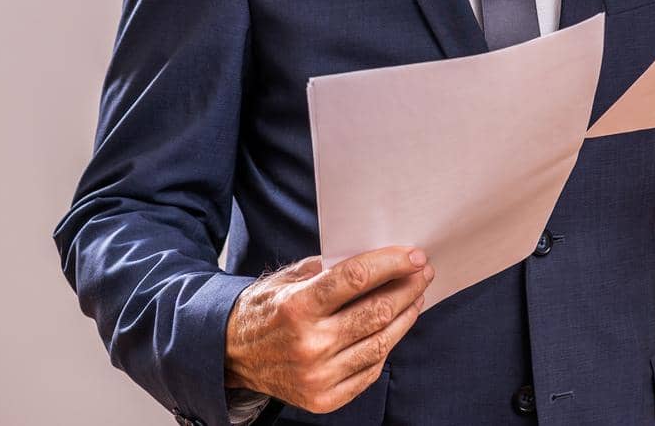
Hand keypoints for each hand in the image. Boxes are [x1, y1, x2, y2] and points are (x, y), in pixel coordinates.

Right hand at [224, 245, 434, 414]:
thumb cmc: (266, 309)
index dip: (392, 264)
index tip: (415, 256)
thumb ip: (331, 269)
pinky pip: (370, 370)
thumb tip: (381, 260)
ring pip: (381, 342)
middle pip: (377, 311)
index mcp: (297, 306)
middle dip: (407, 288)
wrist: (231, 355)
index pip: (357, 278)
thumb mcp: (289, 279)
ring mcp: (317, 375)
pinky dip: (386, 347)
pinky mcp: (323, 399)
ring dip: (406, 316)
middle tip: (423, 274)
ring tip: (415, 298)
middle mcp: (309, 343)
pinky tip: (393, 329)